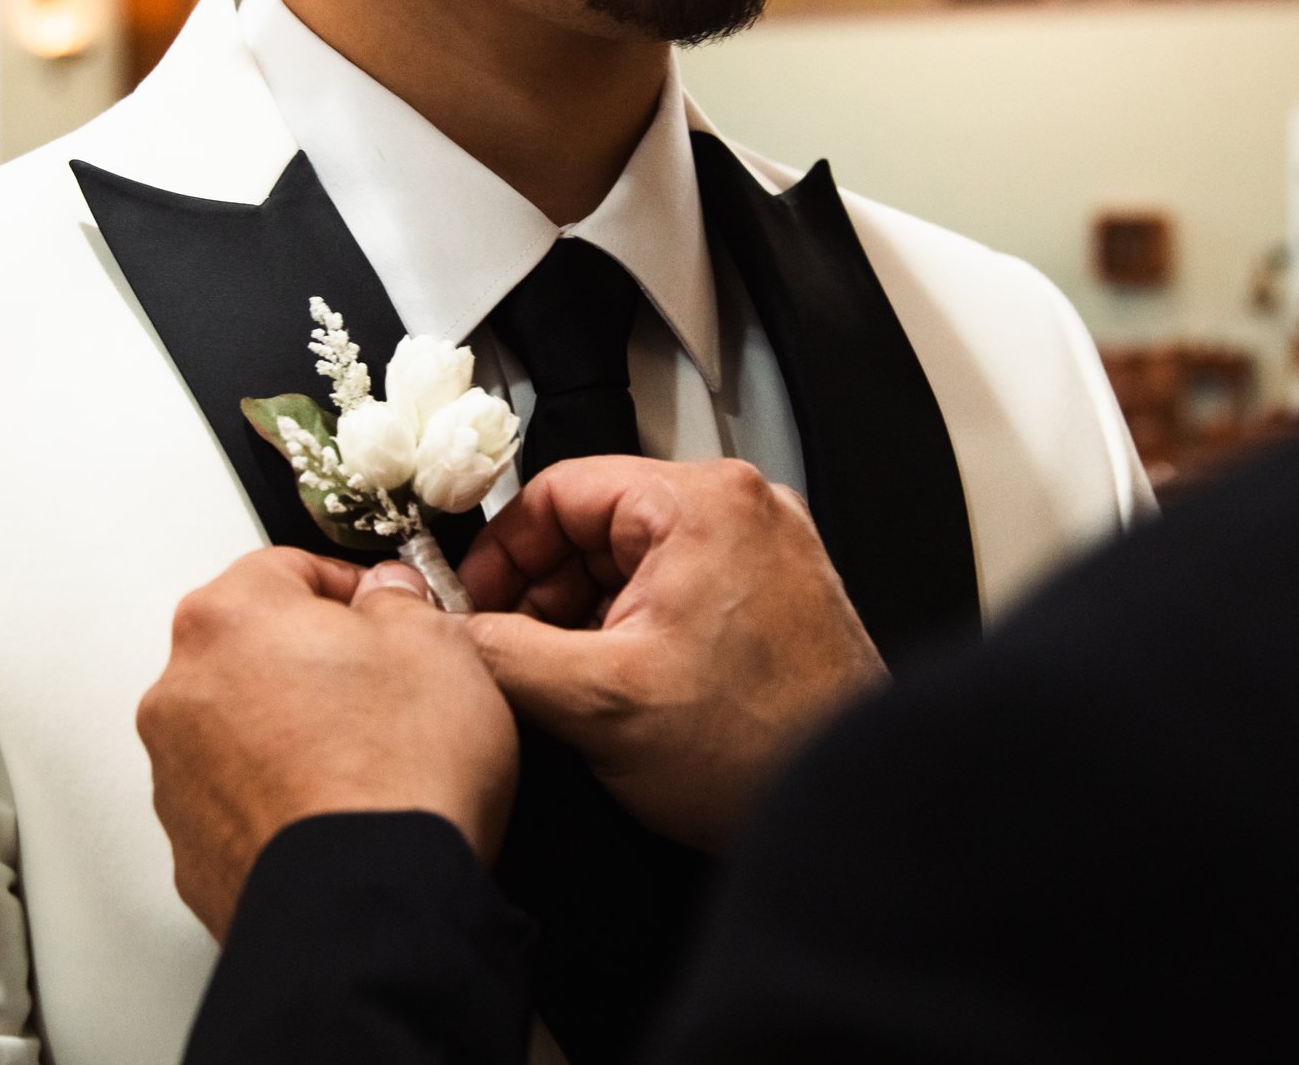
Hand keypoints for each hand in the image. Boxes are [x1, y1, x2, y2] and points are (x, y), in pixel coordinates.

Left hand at [137, 549, 518, 938]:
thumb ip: (401, 599)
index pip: (288, 567)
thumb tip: (389, 597)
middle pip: (252, 647)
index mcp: (230, 617)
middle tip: (381, 689)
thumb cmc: (395, 776)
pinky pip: (238, 798)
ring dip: (289, 731)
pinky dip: (278, 798)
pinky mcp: (191, 846)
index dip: (352, 588)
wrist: (369, 906)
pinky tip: (337, 811)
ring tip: (365, 763)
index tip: (389, 614)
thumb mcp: (436, 644)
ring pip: (240, 725)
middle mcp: (182, 690)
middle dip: (313, 661)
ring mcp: (177, 774)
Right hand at [458, 458, 887, 850]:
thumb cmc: (761, 748)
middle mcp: (742, 509)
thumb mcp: (598, 701)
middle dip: (543, 590)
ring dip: (584, 614)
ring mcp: (763, 550)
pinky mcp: (772, 593)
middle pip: (595, 524)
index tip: (475, 602)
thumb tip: (450, 632)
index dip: (502, 551)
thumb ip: (502, 653)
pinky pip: (675, 588)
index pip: (560, 488)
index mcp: (702, 502)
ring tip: (571, 680)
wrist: (849, 809)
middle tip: (516, 650)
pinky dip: (633, 629)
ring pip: (632, 560)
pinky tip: (620, 686)